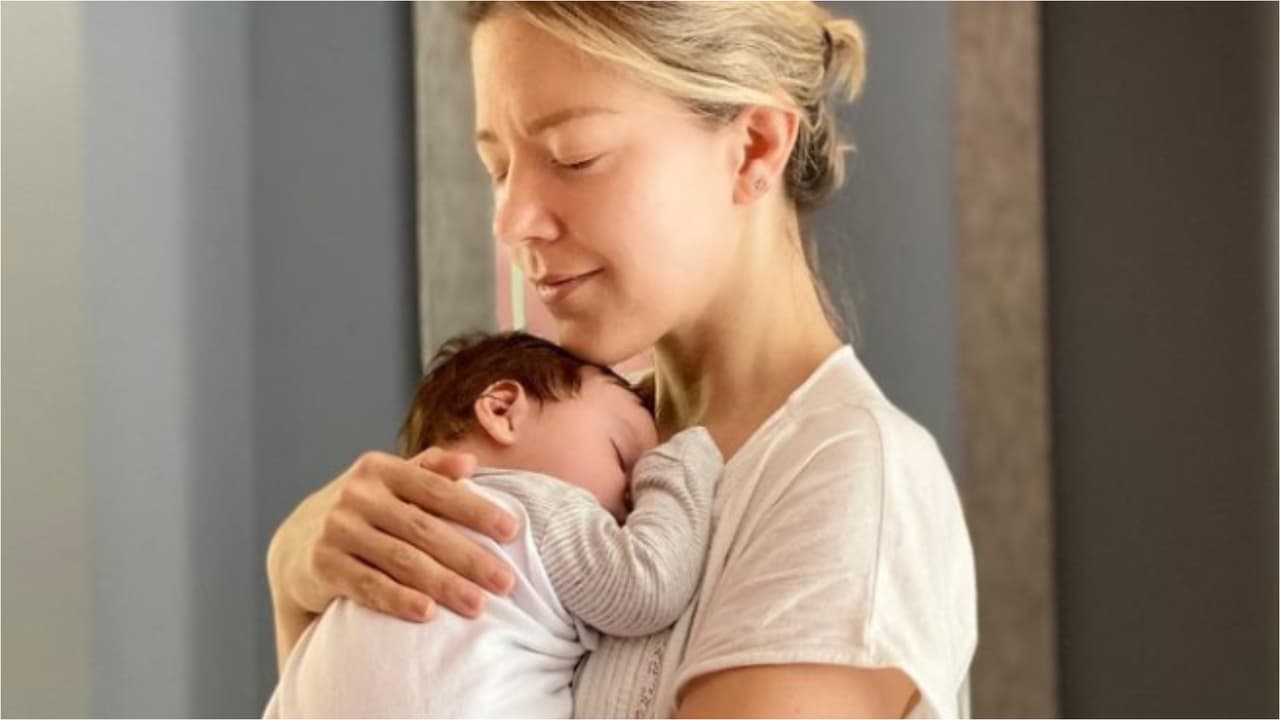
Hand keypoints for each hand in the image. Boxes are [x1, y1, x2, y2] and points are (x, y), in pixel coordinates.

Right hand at [271, 447, 519, 622]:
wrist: (297, 544)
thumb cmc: (364, 510)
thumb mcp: (390, 480)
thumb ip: (430, 468)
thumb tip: (471, 462)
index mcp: (381, 469)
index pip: (437, 489)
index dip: (475, 510)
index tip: (512, 531)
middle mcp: (357, 496)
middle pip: (424, 529)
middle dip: (469, 557)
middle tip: (506, 581)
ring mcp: (337, 530)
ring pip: (400, 560)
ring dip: (443, 584)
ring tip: (478, 605)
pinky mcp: (323, 565)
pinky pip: (367, 585)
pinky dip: (398, 599)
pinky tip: (427, 613)